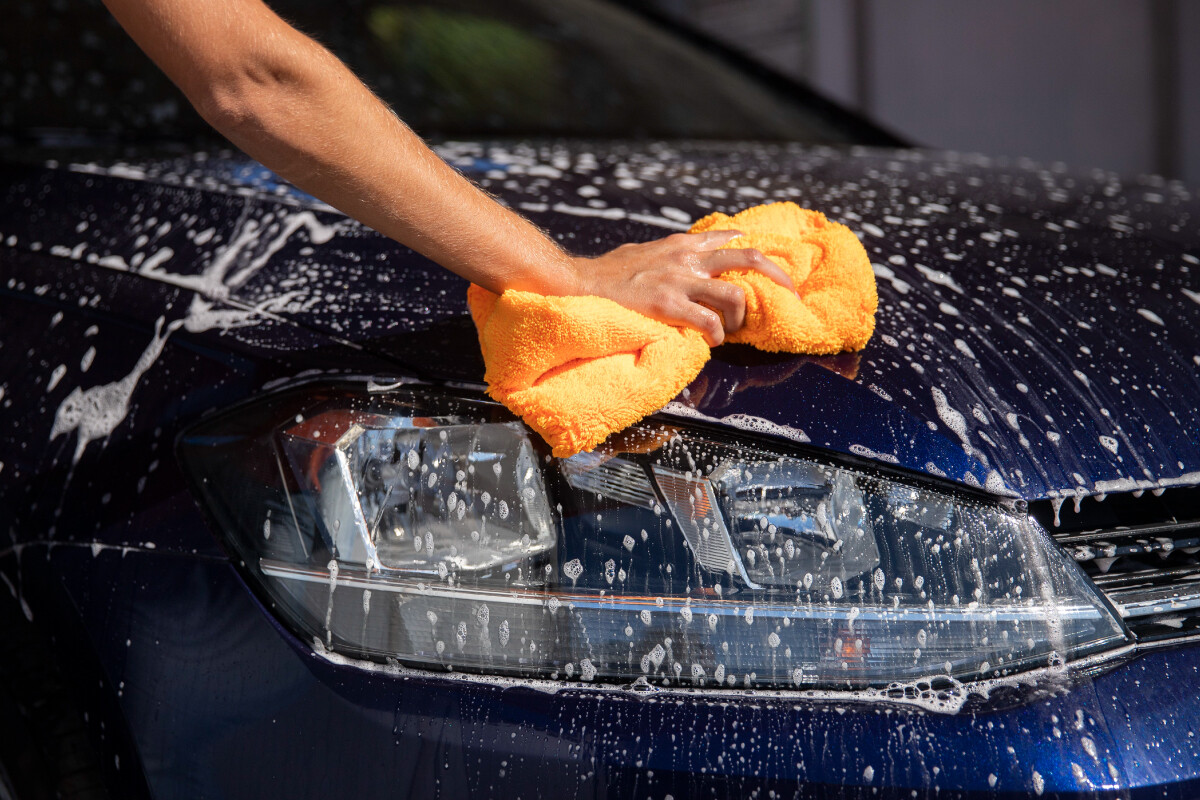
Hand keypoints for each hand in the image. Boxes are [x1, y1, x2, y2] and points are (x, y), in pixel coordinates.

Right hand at [568, 230, 794, 345]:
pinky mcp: (667, 305)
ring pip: (734, 296)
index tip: (770, 270)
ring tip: (730, 332)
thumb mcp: (642, 253)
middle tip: (790, 295)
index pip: (730, 240)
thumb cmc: (606, 275)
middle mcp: (686, 259)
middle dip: (778, 277)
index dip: (756, 255)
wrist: (577, 283)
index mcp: (681, 246)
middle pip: (749, 260)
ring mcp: (678, 281)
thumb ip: (667, 255)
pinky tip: (710, 343)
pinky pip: (709, 323)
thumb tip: (680, 258)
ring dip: (739, 320)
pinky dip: (717, 336)